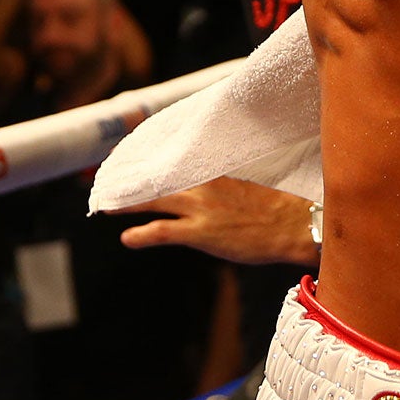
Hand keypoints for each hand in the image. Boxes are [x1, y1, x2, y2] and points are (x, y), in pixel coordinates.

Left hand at [114, 178, 316, 265]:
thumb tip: (211, 196)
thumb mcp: (245, 190)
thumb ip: (222, 189)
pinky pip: (162, 231)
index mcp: (215, 174)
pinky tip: (127, 238)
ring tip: (106, 207)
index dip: (150, 165)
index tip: (132, 161)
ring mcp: (200, 208)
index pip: (174, 165)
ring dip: (127, 204)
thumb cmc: (276, 211)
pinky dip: (141, 234)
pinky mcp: (200, 232)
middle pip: (157, 180)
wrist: (293, 224)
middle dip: (131, 181)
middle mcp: (203, 186)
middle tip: (108, 182)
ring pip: (153, 201)